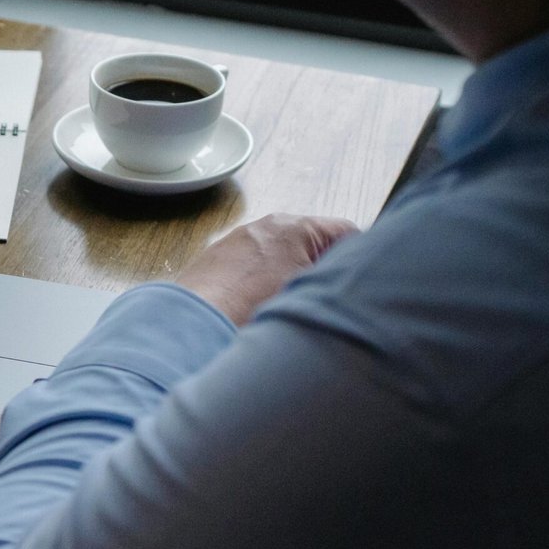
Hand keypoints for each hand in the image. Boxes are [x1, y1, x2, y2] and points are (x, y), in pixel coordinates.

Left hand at [175, 213, 359, 325]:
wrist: (191, 322)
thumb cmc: (250, 308)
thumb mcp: (309, 294)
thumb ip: (334, 279)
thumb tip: (349, 279)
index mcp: (297, 227)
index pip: (348, 232)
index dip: (356, 260)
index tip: (354, 286)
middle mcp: (267, 226)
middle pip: (313, 244)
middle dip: (320, 270)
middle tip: (318, 302)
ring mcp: (239, 240)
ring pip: (282, 257)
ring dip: (288, 279)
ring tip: (283, 309)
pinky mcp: (218, 259)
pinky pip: (253, 268)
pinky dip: (260, 285)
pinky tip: (255, 309)